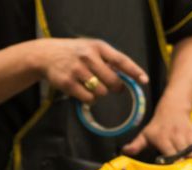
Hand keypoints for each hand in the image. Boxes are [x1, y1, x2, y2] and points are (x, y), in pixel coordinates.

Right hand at [33, 38, 147, 103]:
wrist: (47, 55)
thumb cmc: (75, 53)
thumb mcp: (91, 49)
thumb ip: (107, 60)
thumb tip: (126, 79)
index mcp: (98, 47)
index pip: (121, 60)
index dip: (134, 71)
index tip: (144, 80)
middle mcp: (88, 57)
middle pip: (112, 81)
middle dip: (115, 88)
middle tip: (113, 88)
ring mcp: (78, 70)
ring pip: (101, 92)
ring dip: (100, 94)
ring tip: (92, 87)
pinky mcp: (68, 83)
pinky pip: (88, 99)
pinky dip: (90, 100)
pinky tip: (85, 93)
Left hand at [122, 102, 191, 157]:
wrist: (172, 108)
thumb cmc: (158, 126)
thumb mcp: (145, 134)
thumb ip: (136, 145)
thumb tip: (124, 152)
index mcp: (163, 139)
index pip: (170, 154)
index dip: (174, 164)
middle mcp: (177, 137)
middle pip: (185, 153)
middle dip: (189, 164)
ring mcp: (188, 135)